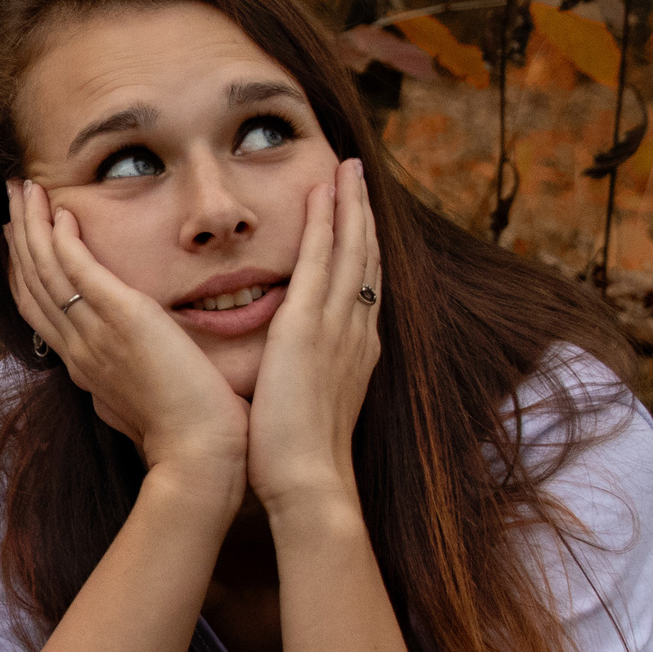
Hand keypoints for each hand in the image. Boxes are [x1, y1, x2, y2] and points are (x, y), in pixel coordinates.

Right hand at [8, 179, 247, 501]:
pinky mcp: (121, 318)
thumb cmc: (187, 437)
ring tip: (25, 189)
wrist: (200, 457)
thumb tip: (115, 383)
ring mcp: (94, 334)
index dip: (25, 270)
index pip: (41, 310)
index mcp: (83, 366)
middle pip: (30, 283)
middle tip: (14, 197)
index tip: (22, 237)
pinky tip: (61, 212)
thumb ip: (125, 383)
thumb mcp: (142, 406)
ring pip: (45, 270)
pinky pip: (78, 269)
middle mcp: (77, 349)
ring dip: (32, 225)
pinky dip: (63, 239)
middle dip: (19, 236)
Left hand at [245, 157, 379, 513]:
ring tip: (348, 167)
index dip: (360, 249)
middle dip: (362, 215)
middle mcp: (356, 333)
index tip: (355, 218)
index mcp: (355, 353)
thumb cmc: (298, 462)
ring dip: (350, 204)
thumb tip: (287, 379)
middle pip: (364, 259)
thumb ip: (302, 385)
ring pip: (350, 250)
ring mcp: (338, 327)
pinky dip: (326, 222)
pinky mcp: (309, 326)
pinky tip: (324, 191)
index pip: (360, 288)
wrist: (309, 484)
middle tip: (358, 174)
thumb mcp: (306, 412)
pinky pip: (321, 259)